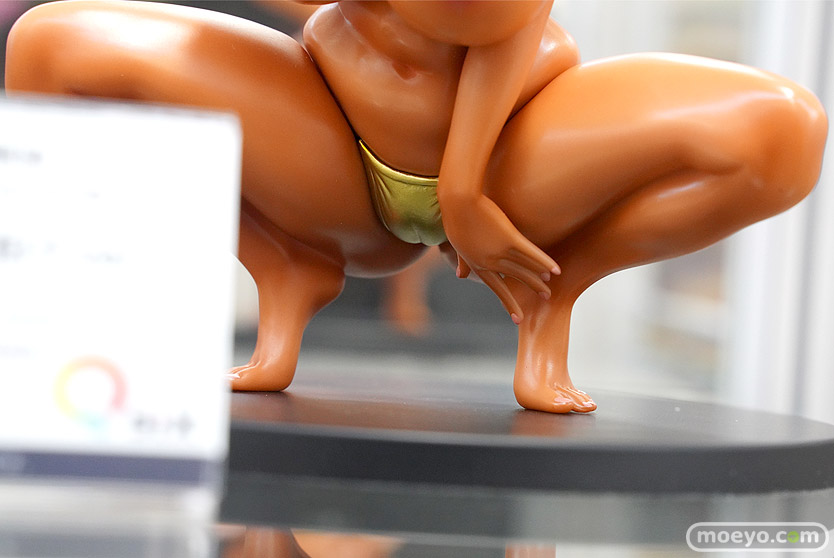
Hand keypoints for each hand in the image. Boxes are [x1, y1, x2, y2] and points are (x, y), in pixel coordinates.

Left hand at [443, 194, 558, 322]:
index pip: (496, 288)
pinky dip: (544, 262)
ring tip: (550, 286)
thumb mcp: (457, 244)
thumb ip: (462, 262)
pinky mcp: (509, 238)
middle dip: (531, 289)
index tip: (517, 318)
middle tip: (546, 299)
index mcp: (477, 264)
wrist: (458, 200)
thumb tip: (459, 276)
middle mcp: (489, 262)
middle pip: (515, 278)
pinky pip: (531, 254)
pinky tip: (556, 270)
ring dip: (539, 277)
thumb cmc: (455, 217)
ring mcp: (499, 251)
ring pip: (524, 268)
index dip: (508, 303)